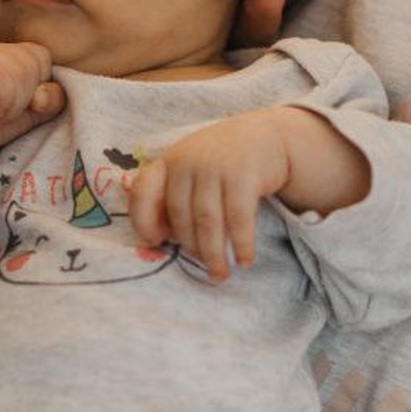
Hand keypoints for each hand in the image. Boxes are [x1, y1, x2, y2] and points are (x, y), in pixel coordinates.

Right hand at [0, 41, 64, 167]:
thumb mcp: (30, 116)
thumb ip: (49, 101)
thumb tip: (43, 93)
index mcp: (7, 52)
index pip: (41, 56)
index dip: (37, 86)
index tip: (15, 105)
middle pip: (34, 61)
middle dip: (26, 97)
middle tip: (4, 111)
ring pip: (21, 71)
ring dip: (14, 105)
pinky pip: (4, 81)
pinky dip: (4, 106)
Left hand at [128, 110, 302, 280]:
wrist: (267, 136)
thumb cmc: (222, 162)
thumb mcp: (191, 169)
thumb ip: (173, 196)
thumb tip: (158, 240)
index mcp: (169, 161)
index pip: (143, 192)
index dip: (143, 220)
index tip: (156, 241)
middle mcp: (188, 161)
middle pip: (180, 215)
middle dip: (190, 248)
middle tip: (204, 267)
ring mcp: (216, 166)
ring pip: (207, 221)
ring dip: (213, 254)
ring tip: (220, 275)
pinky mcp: (244, 175)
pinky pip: (238, 218)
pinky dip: (242, 243)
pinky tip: (245, 260)